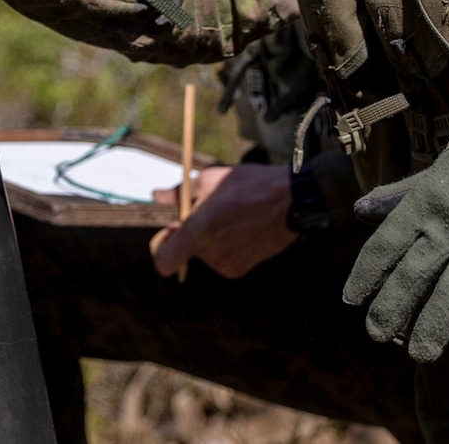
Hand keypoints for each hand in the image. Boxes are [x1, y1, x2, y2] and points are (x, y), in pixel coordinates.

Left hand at [148, 162, 298, 280]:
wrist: (292, 201)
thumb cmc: (248, 185)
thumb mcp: (209, 179)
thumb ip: (179, 193)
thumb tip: (156, 196)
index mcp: (199, 232)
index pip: (164, 261)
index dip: (159, 247)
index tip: (170, 229)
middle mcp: (211, 255)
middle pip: (186, 248)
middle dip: (191, 230)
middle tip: (209, 208)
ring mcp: (227, 265)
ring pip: (204, 252)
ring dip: (209, 236)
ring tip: (230, 214)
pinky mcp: (241, 270)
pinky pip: (220, 257)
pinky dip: (224, 244)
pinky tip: (240, 226)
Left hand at [344, 71, 448, 363]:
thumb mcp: (437, 172)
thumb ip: (399, 195)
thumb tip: (359, 210)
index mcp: (424, 203)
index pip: (384, 246)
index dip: (364, 276)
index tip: (351, 301)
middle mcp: (447, 228)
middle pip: (410, 277)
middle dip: (389, 311)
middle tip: (376, 335)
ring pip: (448, 298)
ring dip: (430, 331)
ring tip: (417, 354)